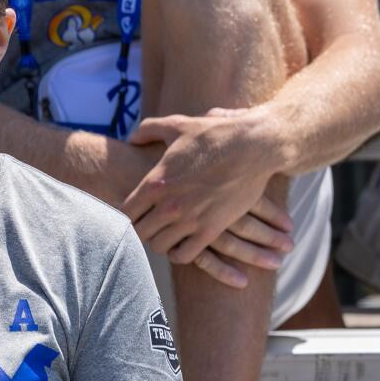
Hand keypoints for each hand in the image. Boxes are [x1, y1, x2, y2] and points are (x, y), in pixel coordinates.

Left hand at [124, 105, 295, 268]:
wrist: (255, 145)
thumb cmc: (216, 133)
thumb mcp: (179, 125)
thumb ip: (149, 130)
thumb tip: (131, 137)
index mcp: (156, 182)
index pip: (124, 213)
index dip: (125, 215)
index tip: (134, 212)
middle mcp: (169, 204)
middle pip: (138, 233)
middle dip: (141, 229)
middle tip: (150, 224)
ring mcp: (190, 219)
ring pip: (159, 246)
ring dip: (161, 240)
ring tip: (167, 233)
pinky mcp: (211, 229)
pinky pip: (185, 255)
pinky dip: (180, 252)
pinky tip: (184, 243)